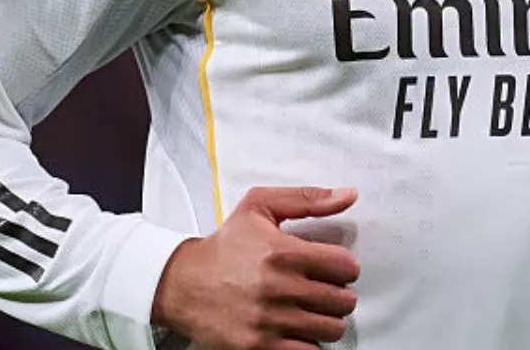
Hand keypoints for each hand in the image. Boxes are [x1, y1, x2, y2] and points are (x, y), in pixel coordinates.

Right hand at [152, 186, 360, 349]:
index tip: (334, 269)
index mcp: (283, 252)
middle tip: (323, 290)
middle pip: (343, 301)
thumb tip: (348, 195)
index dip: (345, 267)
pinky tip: (298, 329)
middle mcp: (278, 287)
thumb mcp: (260, 206)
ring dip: (326, 319)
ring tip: (312, 310)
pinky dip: (309, 342)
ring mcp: (269, 320)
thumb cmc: (224, 246)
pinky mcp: (258, 346)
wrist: (181, 283)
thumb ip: (308, 199)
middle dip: (338, 294)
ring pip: (331, 329)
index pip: (346, 267)